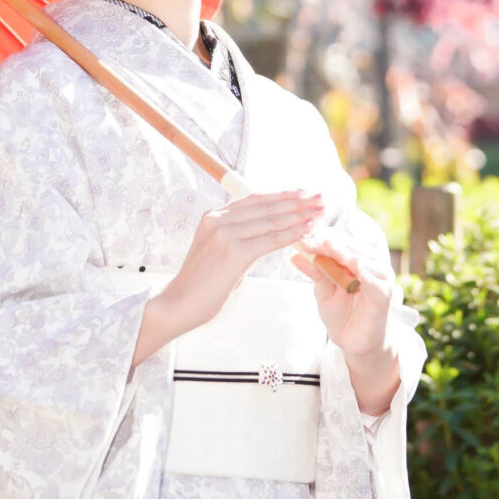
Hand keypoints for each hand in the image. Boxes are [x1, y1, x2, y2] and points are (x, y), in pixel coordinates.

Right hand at [155, 188, 324, 341]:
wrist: (179, 304)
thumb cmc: (202, 283)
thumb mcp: (218, 251)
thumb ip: (239, 237)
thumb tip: (268, 232)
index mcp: (214, 216)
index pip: (255, 199)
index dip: (282, 195)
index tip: (304, 193)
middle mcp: (218, 219)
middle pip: (266, 205)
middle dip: (296, 202)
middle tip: (320, 198)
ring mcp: (225, 234)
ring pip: (271, 220)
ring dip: (299, 215)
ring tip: (319, 212)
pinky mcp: (233, 252)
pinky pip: (270, 240)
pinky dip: (291, 234)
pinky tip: (307, 230)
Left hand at [289, 231, 394, 360]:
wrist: (355, 343)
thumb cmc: (341, 314)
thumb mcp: (324, 291)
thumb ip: (316, 273)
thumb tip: (295, 255)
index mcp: (356, 259)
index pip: (339, 242)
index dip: (320, 237)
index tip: (301, 234)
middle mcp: (370, 264)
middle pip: (347, 248)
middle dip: (326, 243)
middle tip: (307, 239)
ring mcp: (380, 277)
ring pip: (360, 260)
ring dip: (342, 252)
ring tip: (326, 245)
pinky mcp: (385, 294)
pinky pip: (374, 281)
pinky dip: (364, 273)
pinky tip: (353, 265)